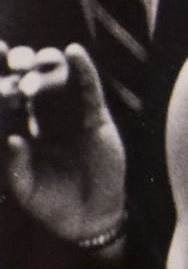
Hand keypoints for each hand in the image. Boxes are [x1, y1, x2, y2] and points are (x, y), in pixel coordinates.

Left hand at [2, 42, 124, 242]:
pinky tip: (74, 53)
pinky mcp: (96, 116)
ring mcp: (70, 115)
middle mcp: (45, 118)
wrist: (88, 215)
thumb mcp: (26, 188)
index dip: (2, 84)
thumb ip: (17, 165)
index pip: (9, 101)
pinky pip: (89, 88)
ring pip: (59, 80)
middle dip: (22, 68)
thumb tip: (13, 139)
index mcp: (23, 130)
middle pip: (31, 83)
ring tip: (39, 58)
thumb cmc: (50, 203)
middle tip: (15, 62)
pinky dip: (83, 68)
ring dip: (48, 64)